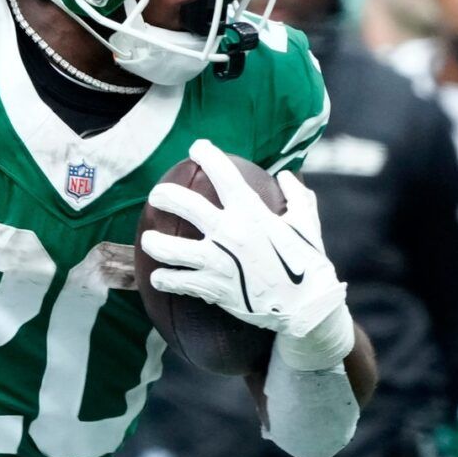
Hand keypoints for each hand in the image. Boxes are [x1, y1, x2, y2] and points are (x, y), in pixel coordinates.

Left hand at [141, 140, 351, 366]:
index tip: (197, 148)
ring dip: (154, 243)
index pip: (224, 174)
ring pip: (170, 249)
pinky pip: (178, 282)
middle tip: (156, 196)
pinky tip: (158, 278)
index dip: (207, 155)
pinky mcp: (213, 288)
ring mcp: (218, 262)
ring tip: (149, 240)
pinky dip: (164, 280)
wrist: (306, 308)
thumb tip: (284, 176)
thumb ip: (296, 196)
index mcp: (252, 212)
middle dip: (165, 196)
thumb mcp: (307, 224)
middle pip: (185, 205)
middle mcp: (230, 233)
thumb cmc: (308, 263)